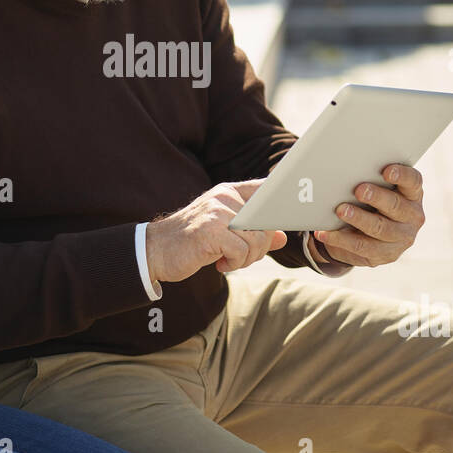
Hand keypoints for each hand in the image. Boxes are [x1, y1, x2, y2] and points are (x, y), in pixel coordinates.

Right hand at [146, 180, 286, 283]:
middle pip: (266, 222)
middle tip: (240, 256)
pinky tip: (219, 264)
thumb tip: (282, 237)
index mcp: (229, 192)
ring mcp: (217, 212)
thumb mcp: (224, 233)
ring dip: (247, 258)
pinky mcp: (211, 231)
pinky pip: (242, 251)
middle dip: (260, 246)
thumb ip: (254, 233)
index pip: (267, 188)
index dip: (285, 198)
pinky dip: (234, 263)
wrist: (155, 250)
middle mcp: (224, 197)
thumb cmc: (191, 242)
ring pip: (257, 239)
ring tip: (226, 260)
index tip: (297, 209)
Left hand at [314, 164, 424, 268]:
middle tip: (359, 190)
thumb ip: (371, 180)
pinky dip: (341, 239)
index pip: (412, 181)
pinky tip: (325, 233)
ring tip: (341, 210)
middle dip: (377, 197)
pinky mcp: (386, 255)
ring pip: (380, 228)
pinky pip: (361, 247)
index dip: (402, 175)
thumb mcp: (378, 189)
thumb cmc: (373, 202)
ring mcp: (402, 238)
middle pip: (396, 206)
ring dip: (359, 219)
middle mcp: (412, 216)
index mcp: (412, 194)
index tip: (387, 171)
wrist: (369, 234)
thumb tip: (347, 172)